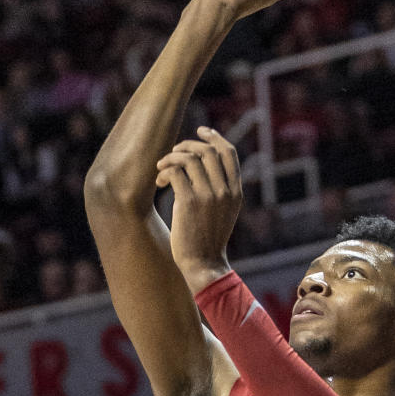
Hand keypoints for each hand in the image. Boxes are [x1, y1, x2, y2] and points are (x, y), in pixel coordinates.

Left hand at [156, 126, 240, 292]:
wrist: (203, 264)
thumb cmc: (208, 238)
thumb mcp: (223, 211)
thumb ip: (220, 188)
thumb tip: (202, 162)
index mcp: (235, 191)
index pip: (229, 153)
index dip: (214, 137)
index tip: (200, 131)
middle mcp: (224, 190)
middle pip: (207, 151)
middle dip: (187, 146)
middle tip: (173, 154)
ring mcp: (208, 195)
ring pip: (189, 158)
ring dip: (171, 158)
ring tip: (162, 168)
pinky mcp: (188, 202)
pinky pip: (175, 171)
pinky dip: (164, 171)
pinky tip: (159, 182)